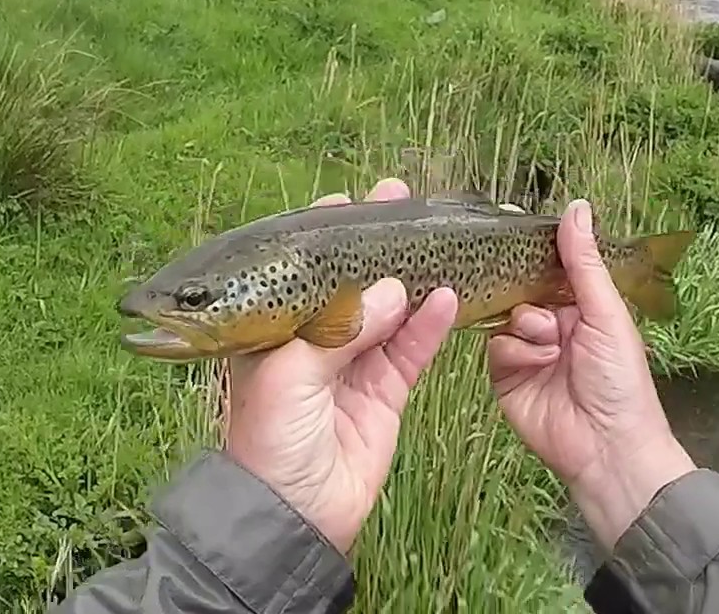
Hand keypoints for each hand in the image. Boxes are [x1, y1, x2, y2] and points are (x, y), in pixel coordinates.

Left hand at [223, 179, 458, 554]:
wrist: (293, 517)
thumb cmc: (270, 442)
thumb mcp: (289, 376)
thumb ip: (339, 330)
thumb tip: (390, 293)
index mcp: (274, 332)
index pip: (299, 274)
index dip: (322, 238)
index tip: (347, 202)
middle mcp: (314, 343)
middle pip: (351, 284)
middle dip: (375, 245)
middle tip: (402, 201)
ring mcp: (353, 368)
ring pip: (388, 312)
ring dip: (411, 278)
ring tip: (436, 237)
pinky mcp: (385, 394)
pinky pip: (412, 350)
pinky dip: (431, 324)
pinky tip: (449, 296)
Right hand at [488, 199, 695, 549]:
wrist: (606, 447)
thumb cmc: (620, 380)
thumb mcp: (606, 314)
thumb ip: (584, 263)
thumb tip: (576, 208)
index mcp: (581, 304)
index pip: (549, 264)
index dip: (533, 248)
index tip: (509, 223)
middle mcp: (552, 322)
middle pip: (520, 286)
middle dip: (527, 291)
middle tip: (538, 297)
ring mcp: (526, 348)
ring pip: (505, 315)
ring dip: (527, 325)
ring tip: (550, 344)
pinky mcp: (505, 375)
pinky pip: (496, 346)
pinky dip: (516, 351)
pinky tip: (539, 364)